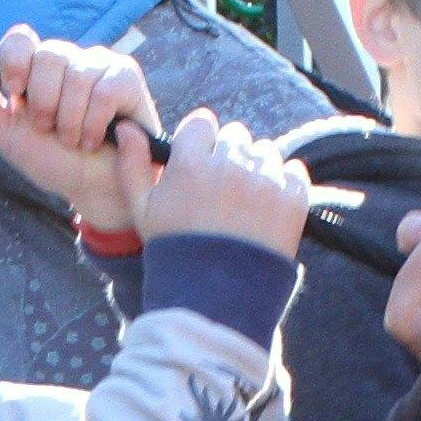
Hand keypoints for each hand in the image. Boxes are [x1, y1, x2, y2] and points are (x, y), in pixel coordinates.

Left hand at [0, 26, 160, 236]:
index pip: (21, 39)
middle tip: (48, 129)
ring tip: (75, 141)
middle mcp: (68, 60)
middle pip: (49, 55)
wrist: (93, 191)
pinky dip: (95, 123)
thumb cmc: (55, 163)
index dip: (15, 61)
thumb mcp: (10, 137)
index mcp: (37, 70)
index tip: (15, 93)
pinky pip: (104, 90)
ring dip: (70, 121)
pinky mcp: (126, 78)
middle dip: (44, 101)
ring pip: (77, 76)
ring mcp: (98, 65)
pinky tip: (96, 139)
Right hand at [135, 107, 311, 258]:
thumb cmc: (175, 252)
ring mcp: (264, 182)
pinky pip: (294, 171)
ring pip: (265, 151)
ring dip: (256, 168)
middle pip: (235, 136)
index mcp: (191, 164)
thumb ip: (132, 165)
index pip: (202, 123)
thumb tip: (127, 128)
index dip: (200, 142)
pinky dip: (284, 184)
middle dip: (228, 155)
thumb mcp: (142, 211)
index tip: (200, 163)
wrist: (216, 298)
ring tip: (245, 203)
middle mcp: (230, 166)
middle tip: (223, 190)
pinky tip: (267, 207)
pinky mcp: (293, 200)